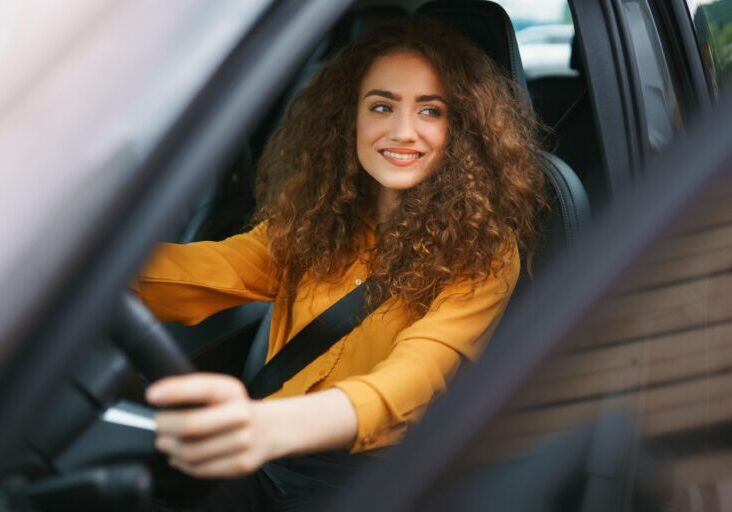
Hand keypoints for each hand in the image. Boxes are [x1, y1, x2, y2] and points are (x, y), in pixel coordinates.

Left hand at [146, 373, 274, 477]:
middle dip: (165, 426)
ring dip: (171, 448)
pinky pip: (200, 469)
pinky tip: (180, 456)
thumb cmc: (232, 408)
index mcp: (232, 391)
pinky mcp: (241, 464)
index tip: (152, 395)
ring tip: (165, 442)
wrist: (267, 428)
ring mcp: (243, 441)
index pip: (203, 388)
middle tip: (155, 425)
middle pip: (191, 425)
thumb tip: (157, 401)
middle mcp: (240, 414)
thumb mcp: (219, 391)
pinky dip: (183, 464)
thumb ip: (193, 393)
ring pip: (191, 452)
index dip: (174, 391)